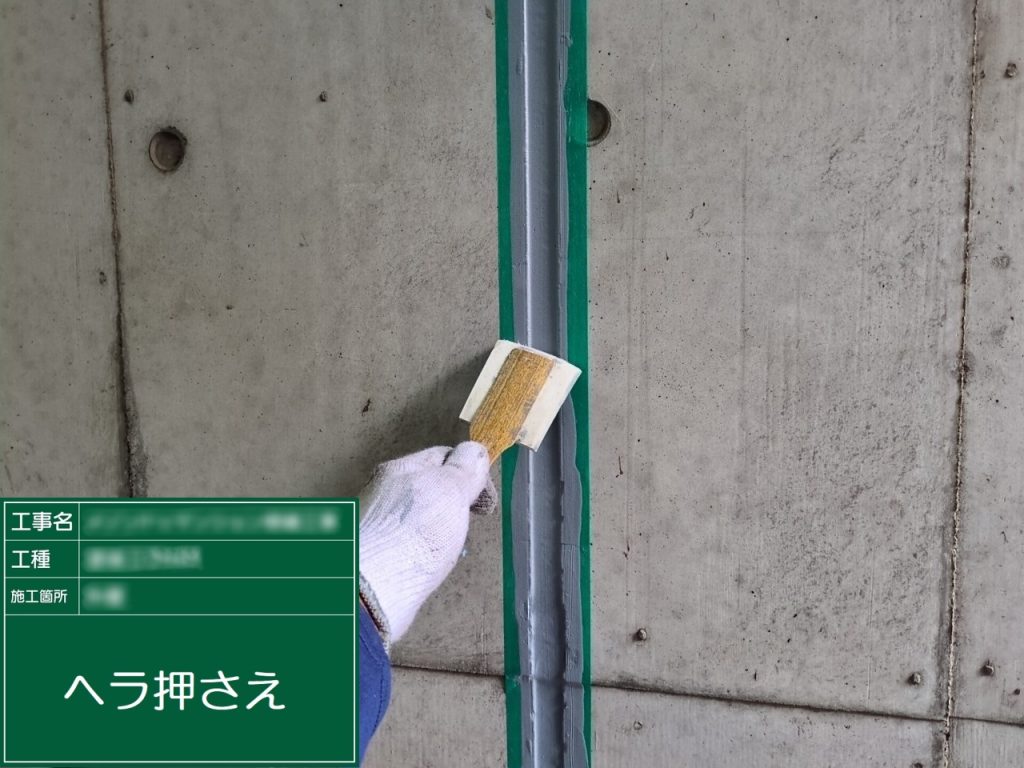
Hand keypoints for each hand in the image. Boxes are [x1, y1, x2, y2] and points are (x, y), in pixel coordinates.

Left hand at [358, 442, 492, 646]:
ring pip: (415, 518)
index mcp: (399, 468)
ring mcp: (372, 523)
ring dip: (433, 530)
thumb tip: (474, 451)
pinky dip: (417, 553)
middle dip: (451, 504)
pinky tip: (422, 568)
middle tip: (464, 526)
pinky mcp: (370, 555)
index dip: (469, 472)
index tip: (484, 500)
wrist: (371, 587)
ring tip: (443, 552)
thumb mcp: (450, 489)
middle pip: (427, 488)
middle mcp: (380, 490)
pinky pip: (403, 545)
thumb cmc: (415, 532)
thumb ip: (465, 468)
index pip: (442, 456)